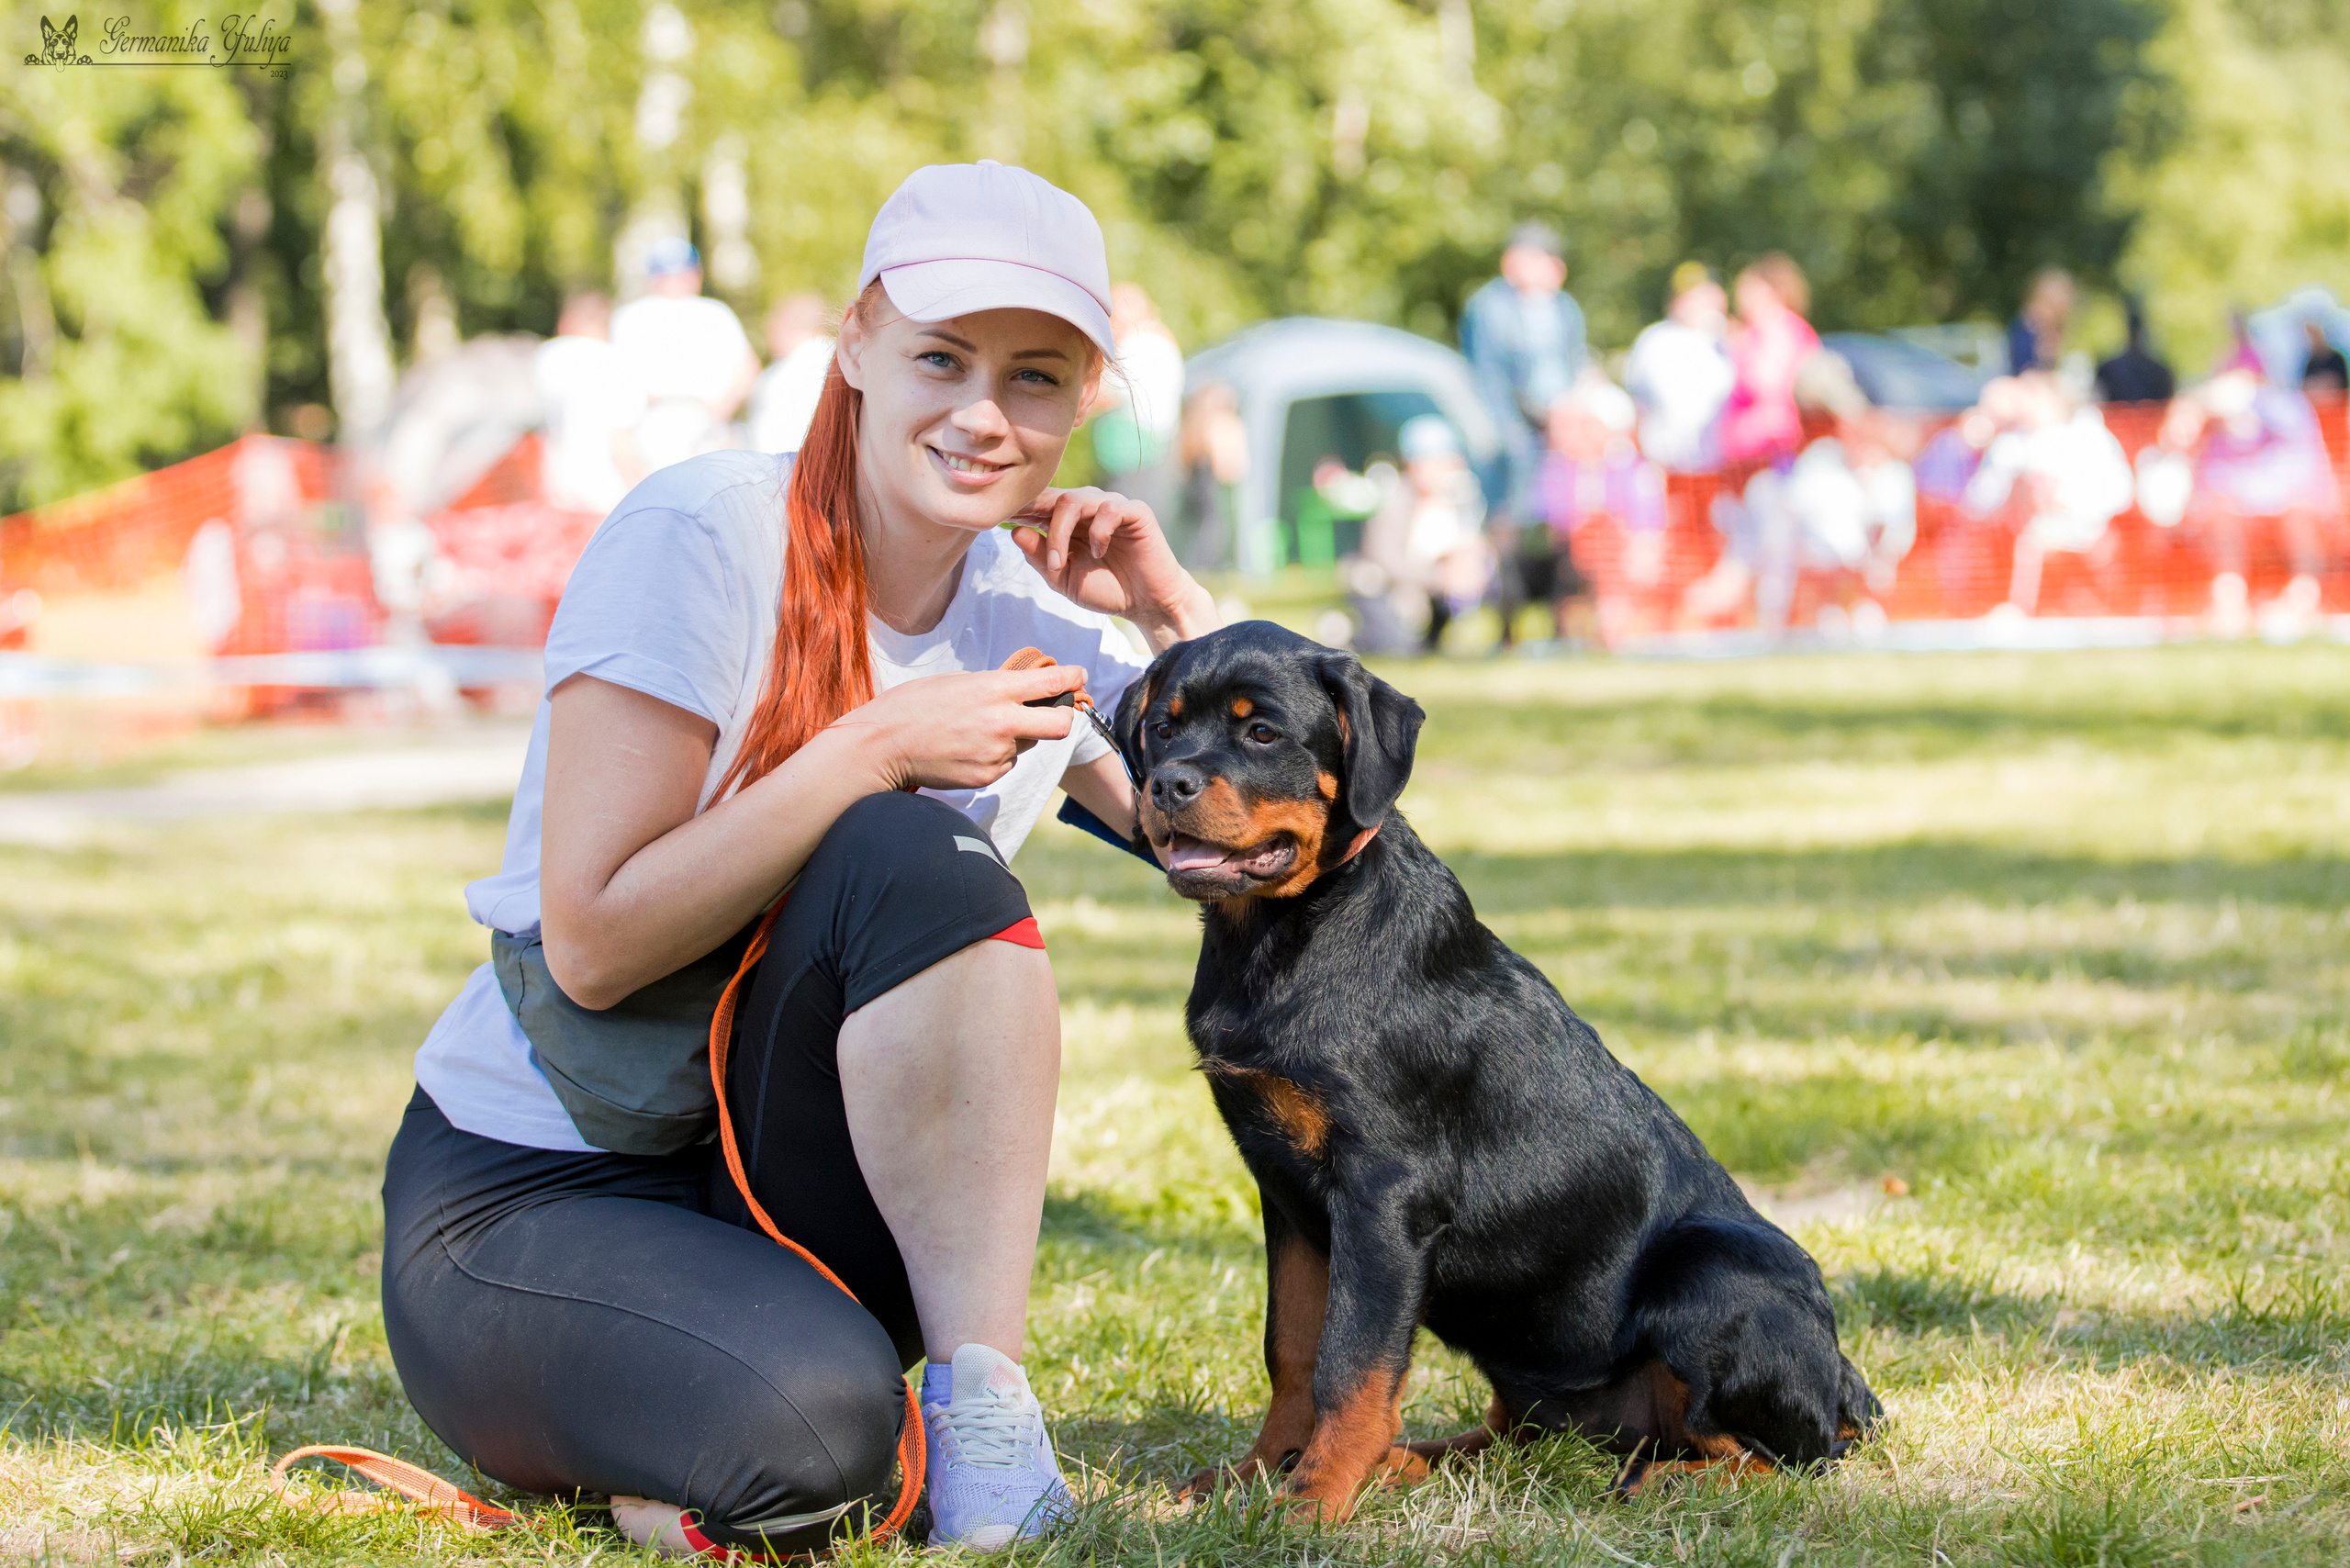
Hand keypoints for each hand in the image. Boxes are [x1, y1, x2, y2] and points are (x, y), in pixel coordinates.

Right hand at [827, 664, 1084, 792]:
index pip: (1051, 682)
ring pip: (1027, 745)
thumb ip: (994, 687)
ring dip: (1016, 738)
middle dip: (1062, 718)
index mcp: (994, 689)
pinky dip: (996, 757)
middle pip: (1061, 725)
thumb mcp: (956, 682)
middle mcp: (1002, 722)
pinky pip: (1007, 765)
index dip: (1073, 677)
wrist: (882, 747)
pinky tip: (967, 750)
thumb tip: (1022, 690)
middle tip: (1052, 712)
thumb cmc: (912, 706)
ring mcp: (996, 754)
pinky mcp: (987, 776)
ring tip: (977, 732)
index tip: (1079, 675)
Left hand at [1007, 487, 1217, 647]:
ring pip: (1074, 501)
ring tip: (1060, 564)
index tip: (990, 516)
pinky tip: (1099, 553)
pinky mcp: (1135, 512)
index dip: (1016, 508)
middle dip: (1031, 515)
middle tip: (1013, 532)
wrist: (1148, 604)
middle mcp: (1087, 507)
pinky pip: (1109, 509)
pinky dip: (1098, 532)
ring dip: (1060, 533)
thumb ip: (1041, 557)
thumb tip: (1014, 531)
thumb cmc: (1107, 589)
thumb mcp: (1064, 579)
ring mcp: (1111, 506)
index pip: (1037, 504)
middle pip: (1050, 497)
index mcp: (1067, 521)